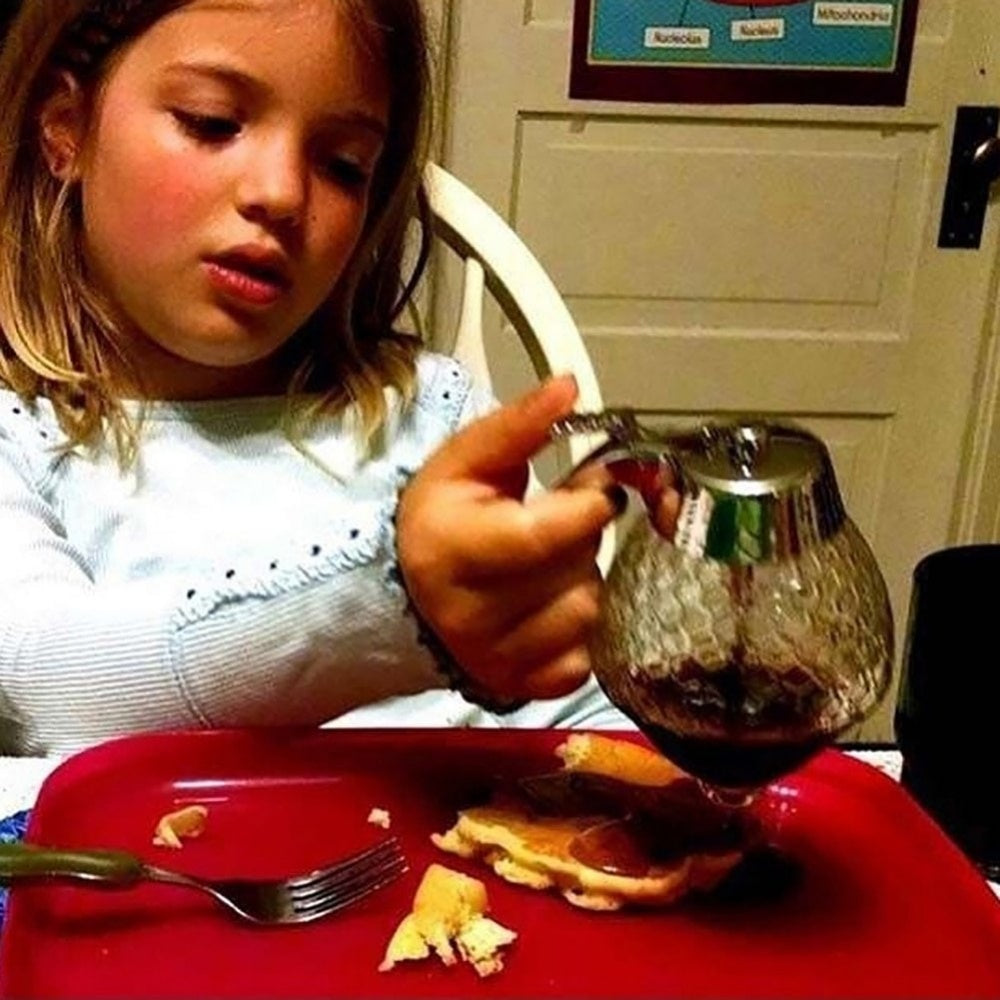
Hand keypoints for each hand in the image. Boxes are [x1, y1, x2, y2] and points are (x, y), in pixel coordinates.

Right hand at [396, 375, 620, 702]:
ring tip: (551, 567)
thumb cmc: (440, 521)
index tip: (593, 489)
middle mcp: (472, 615)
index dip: (590, 505)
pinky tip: (550, 607)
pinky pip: (587, 657)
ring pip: (590, 613)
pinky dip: (580, 629)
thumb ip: (520, 424)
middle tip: (559, 524)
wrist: (410, 594)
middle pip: (578, 570)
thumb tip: (570, 387)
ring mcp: (498, 660)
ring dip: (583, 581)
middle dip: (584, 539)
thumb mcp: (466, 461)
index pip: (551, 533)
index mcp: (453, 549)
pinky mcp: (523, 688)